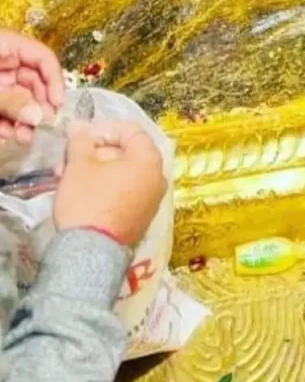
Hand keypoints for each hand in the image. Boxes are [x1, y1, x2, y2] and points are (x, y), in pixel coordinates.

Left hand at [0, 32, 62, 144]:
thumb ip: (10, 100)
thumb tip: (41, 117)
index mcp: (6, 45)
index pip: (43, 57)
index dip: (54, 80)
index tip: (57, 104)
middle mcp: (4, 62)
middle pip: (33, 81)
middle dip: (38, 106)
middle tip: (42, 126)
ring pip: (18, 99)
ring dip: (23, 120)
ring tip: (24, 137)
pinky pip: (3, 109)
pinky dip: (6, 123)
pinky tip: (7, 136)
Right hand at [54, 121, 165, 247]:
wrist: (91, 254)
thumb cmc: (88, 202)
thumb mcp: (79, 166)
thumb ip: (81, 141)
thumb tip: (79, 126)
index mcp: (150, 159)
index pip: (131, 131)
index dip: (104, 128)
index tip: (80, 135)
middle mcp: (158, 177)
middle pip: (128, 152)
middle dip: (96, 151)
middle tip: (70, 157)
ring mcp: (153, 199)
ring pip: (124, 173)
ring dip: (97, 169)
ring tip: (69, 175)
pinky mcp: (142, 218)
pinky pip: (126, 192)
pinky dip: (107, 186)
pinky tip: (83, 192)